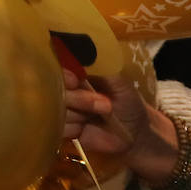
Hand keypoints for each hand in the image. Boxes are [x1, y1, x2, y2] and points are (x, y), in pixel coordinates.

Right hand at [64, 69, 180, 188]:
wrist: (135, 134)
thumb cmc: (129, 104)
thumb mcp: (119, 82)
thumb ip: (101, 69)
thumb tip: (83, 55)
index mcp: (77, 78)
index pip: (58, 71)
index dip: (63, 75)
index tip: (75, 80)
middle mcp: (66, 93)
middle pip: (54, 91)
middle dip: (78, 98)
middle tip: (103, 104)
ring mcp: (63, 112)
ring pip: (57, 110)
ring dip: (79, 114)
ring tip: (101, 116)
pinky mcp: (63, 130)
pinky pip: (59, 127)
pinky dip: (73, 127)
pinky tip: (85, 128)